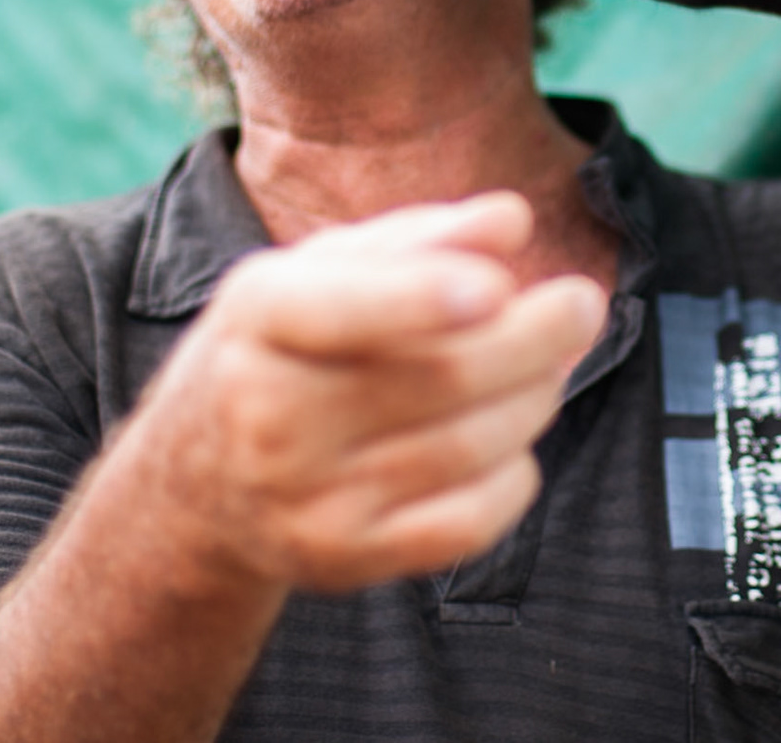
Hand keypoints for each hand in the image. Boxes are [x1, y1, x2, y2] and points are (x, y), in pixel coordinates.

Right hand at [117, 191, 607, 594]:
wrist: (197, 482)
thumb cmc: (289, 347)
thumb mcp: (323, 269)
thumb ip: (421, 236)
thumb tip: (512, 219)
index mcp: (260, 317)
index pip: (336, 308)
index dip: (419, 297)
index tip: (495, 287)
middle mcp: (269, 414)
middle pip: (440, 376)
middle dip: (535, 335)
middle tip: (582, 303)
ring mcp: (305, 498)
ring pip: (470, 445)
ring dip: (536, 397)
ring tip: (550, 366)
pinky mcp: (344, 561)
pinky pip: (470, 521)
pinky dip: (516, 474)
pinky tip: (512, 440)